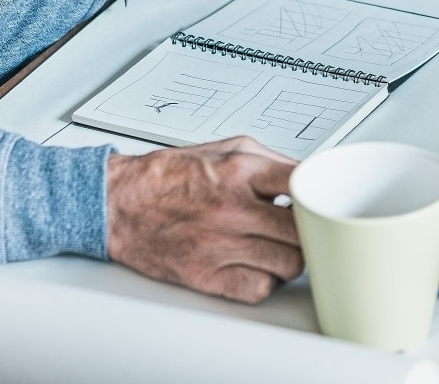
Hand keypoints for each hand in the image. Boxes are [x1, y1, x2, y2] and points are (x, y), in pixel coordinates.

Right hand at [103, 136, 301, 302]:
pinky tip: (255, 266)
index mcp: (240, 171)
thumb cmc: (170, 176)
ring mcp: (219, 245)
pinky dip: (263, 282)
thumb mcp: (226, 148)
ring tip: (276, 247)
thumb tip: (308, 178)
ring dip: (289, 258)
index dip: (316, 196)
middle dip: (307, 231)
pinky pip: (258, 289)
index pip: (303, 185)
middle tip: (300, 229)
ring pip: (288, 265)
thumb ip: (271, 162)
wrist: (120, 203)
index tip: (318, 202)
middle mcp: (232, 208)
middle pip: (301, 231)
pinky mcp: (206, 275)